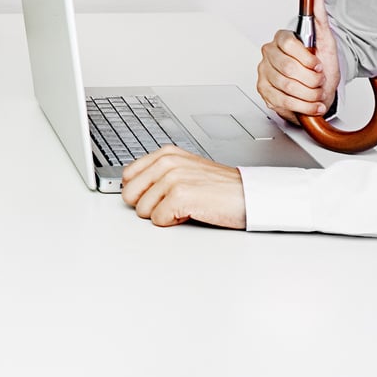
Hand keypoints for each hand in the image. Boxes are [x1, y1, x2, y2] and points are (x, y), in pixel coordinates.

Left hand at [119, 147, 246, 227]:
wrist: (248, 195)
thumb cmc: (220, 187)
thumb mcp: (185, 170)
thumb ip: (158, 174)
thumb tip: (131, 188)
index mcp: (166, 153)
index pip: (128, 175)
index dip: (140, 192)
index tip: (156, 195)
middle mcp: (167, 162)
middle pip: (130, 194)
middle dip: (148, 205)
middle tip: (172, 203)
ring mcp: (173, 178)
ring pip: (143, 210)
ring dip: (163, 214)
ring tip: (185, 205)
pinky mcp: (180, 196)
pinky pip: (158, 220)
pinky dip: (173, 222)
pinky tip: (190, 212)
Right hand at [255, 0, 338, 124]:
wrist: (320, 86)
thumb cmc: (321, 64)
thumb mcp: (325, 40)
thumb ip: (320, 17)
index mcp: (281, 39)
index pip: (288, 44)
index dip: (307, 58)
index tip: (318, 64)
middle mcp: (269, 55)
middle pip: (289, 69)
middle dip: (311, 79)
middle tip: (319, 80)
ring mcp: (264, 73)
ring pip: (287, 87)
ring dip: (309, 94)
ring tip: (318, 92)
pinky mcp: (264, 91)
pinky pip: (283, 101)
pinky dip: (303, 106)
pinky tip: (313, 103)